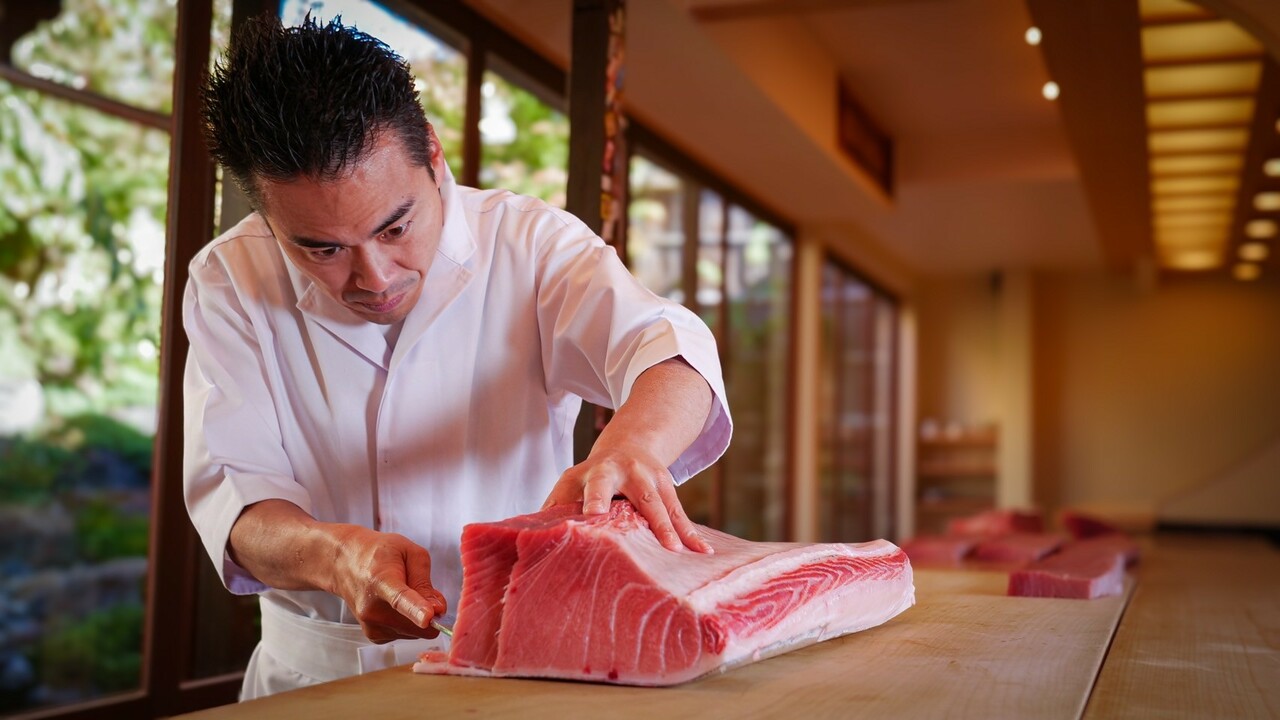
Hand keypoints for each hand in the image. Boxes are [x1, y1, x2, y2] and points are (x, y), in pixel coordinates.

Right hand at [323, 525, 447, 642]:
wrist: (345, 563)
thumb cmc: (379, 553)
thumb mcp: (408, 552)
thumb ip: (425, 580)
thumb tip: (438, 609)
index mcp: (382, 581)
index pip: (400, 599)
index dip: (417, 610)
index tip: (429, 617)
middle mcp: (372, 608)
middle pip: (417, 624)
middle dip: (430, 611)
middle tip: (418, 589)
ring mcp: (371, 625)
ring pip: (415, 632)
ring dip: (417, 616)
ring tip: (401, 593)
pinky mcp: (374, 636)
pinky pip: (406, 634)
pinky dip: (408, 622)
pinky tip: (394, 605)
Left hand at [542, 443, 712, 553]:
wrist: (631, 444)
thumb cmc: (593, 478)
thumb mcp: (571, 485)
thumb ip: (554, 509)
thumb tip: (527, 540)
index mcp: (591, 473)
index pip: (588, 486)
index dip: (591, 499)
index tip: (591, 515)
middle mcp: (619, 471)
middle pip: (626, 490)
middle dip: (635, 510)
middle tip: (635, 529)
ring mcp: (646, 478)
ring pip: (657, 503)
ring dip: (668, 527)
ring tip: (675, 551)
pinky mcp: (666, 487)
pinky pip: (678, 512)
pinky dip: (690, 533)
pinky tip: (702, 551)